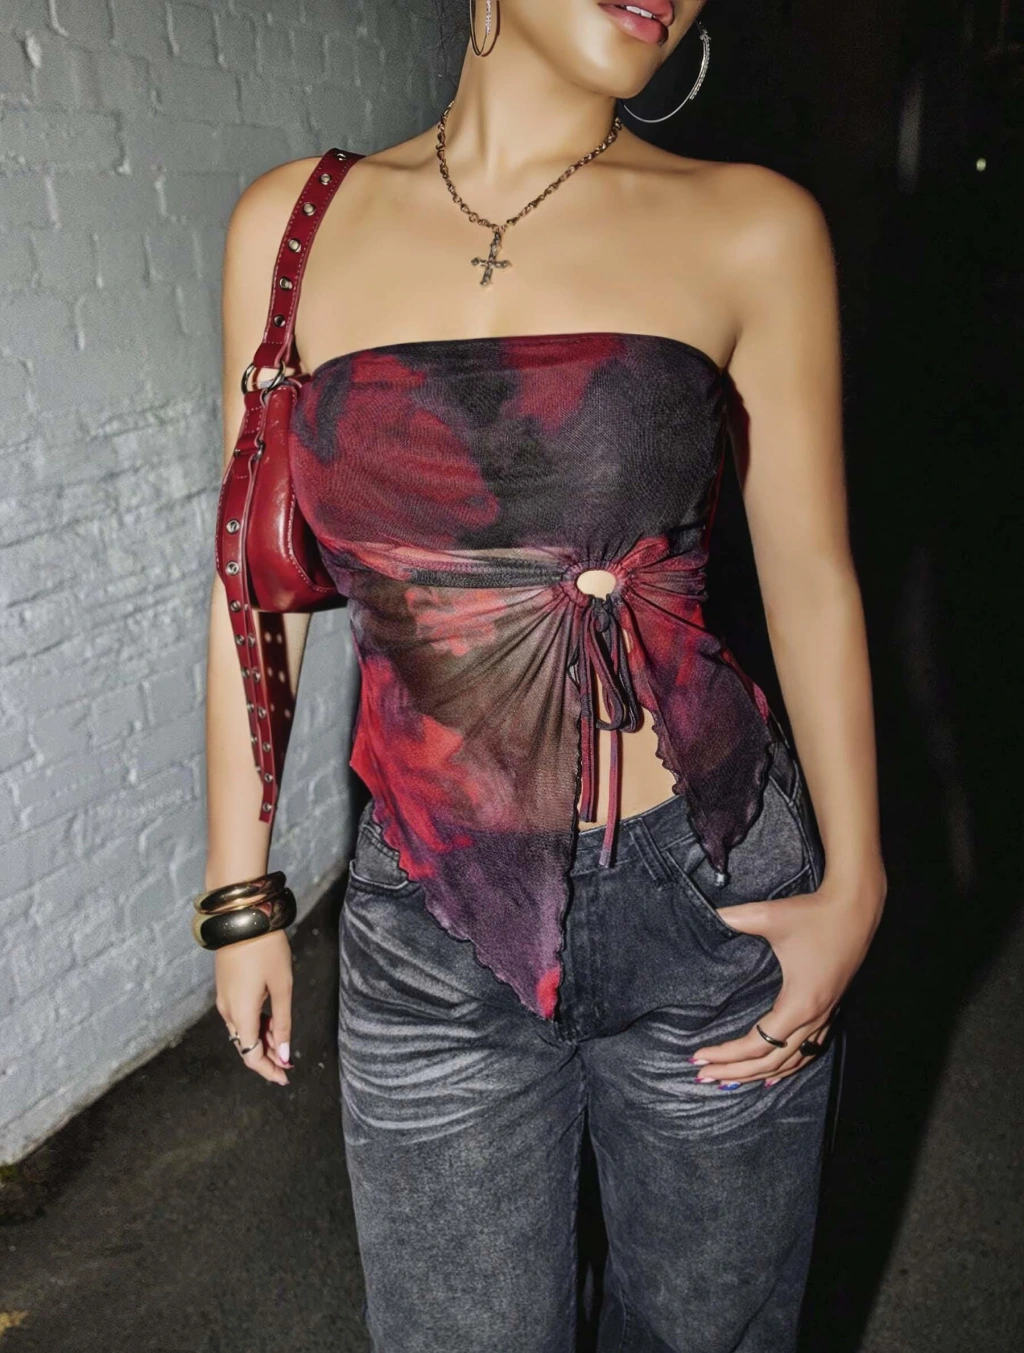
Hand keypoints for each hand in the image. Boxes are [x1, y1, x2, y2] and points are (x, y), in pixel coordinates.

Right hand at [215, 930, 293, 1085]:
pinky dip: (255, 1025)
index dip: (268, 1069)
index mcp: (241, 1014)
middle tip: (289, 1060)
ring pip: (242, 1032)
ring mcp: (224, 999)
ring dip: (261, 1040)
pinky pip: (239, 1017)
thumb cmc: (267, 951)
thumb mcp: (282, 988)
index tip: (285, 1076)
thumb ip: (282, 1024)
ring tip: (283, 1039)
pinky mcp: (226, 988)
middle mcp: (227, 1011)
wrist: (243, 918)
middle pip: (245, 1046)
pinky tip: (270, 1021)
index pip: (251, 1055)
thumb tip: (283, 1055)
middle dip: (266, 1056)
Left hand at [690, 881, 883, 1085]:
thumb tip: (709, 917)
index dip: (726, 1054)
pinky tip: (773, 1074)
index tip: (698, 1056)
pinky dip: (788, 1067)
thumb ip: (735, 919)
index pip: (757, 1044)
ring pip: (791, 1062)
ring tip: (730, 1081)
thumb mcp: (769, 916)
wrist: (855, 907)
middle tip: (704, 1077)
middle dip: (736, 1072)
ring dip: (760, 1075)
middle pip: (771, 1061)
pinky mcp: (830, 1009)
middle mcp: (814, 1017)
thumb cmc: (813, 913)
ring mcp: (825, 1016)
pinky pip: (808, 1051)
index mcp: (799, 1002)